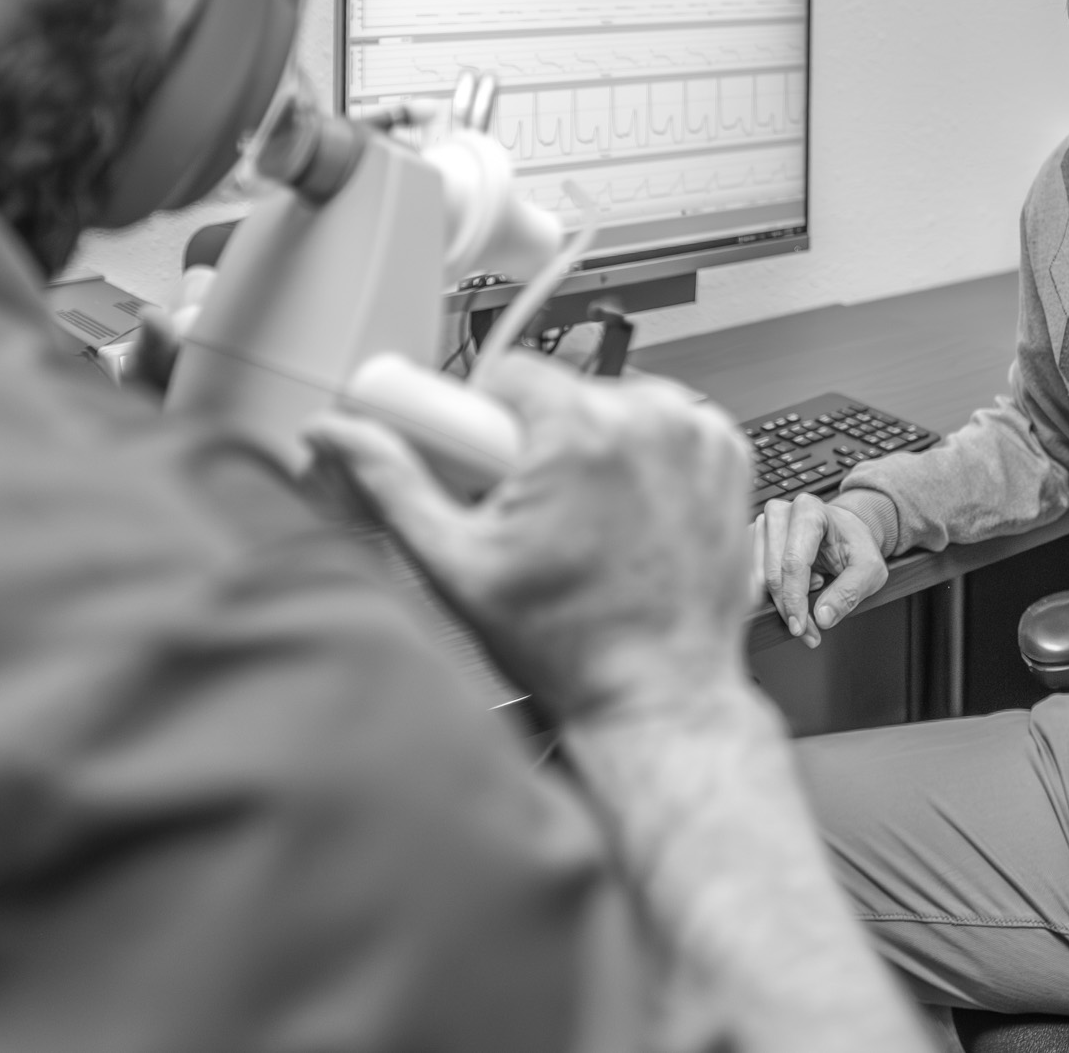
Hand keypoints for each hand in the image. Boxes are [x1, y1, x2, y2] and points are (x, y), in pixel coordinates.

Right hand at [303, 352, 753, 724]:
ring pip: (616, 404)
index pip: (509, 372)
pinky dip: (646, 459)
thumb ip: (391, 483)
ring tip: (586, 522)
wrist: (658, 696)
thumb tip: (339, 435)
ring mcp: (697, 437)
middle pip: (563, 391)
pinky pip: (667, 426)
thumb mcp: (457, 564)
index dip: (485, 422)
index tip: (485, 465)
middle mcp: (650, 419)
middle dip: (538, 441)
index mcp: (580, 431)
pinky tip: (630, 515)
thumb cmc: (569, 644)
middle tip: (534, 515)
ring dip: (594, 447)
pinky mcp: (729, 457)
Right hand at [753, 494, 885, 648]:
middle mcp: (779, 512)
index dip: (795, 600)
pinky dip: (769, 593)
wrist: (845, 531)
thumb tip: (822, 618)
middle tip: (806, 632)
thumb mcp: (869, 570)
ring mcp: (761, 524)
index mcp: (809, 510)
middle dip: (787, 609)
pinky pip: (750, 575)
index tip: (801, 628)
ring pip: (757, 577)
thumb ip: (849, 593)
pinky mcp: (751, 538)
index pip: (793, 562)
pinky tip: (794, 589)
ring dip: (779, 601)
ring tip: (811, 594)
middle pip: (772, 572)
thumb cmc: (855, 545)